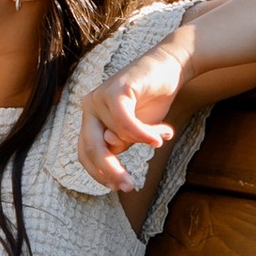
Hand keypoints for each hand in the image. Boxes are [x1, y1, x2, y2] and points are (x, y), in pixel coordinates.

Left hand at [78, 44, 185, 194]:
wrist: (170, 67)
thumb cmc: (152, 100)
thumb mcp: (134, 130)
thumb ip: (120, 142)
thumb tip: (110, 148)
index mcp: (91, 118)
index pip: (85, 153)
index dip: (99, 174)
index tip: (117, 188)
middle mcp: (90, 107)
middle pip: (93, 149)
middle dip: (111, 171)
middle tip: (129, 187)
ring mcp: (100, 97)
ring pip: (118, 136)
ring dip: (145, 140)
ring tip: (162, 134)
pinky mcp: (115, 89)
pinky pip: (126, 124)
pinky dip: (143, 134)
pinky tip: (159, 138)